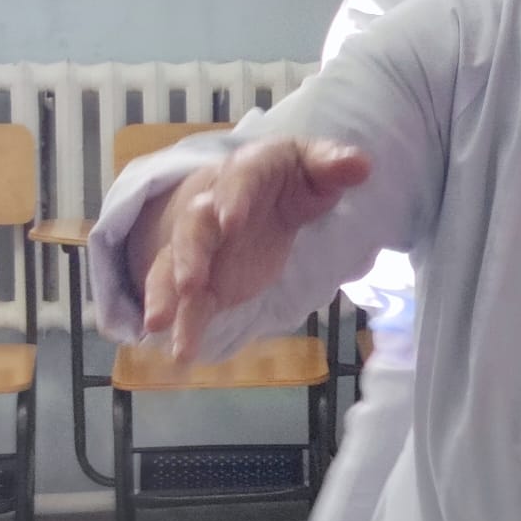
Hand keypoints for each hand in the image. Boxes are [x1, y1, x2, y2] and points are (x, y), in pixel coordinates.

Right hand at [132, 138, 369, 361]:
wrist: (263, 195)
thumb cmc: (289, 178)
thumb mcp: (315, 167)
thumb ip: (333, 166)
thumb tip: (361, 164)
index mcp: (244, 173)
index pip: (236, 182)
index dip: (232, 200)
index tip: (230, 222)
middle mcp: (211, 209)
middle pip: (193, 229)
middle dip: (189, 255)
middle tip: (189, 283)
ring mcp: (203, 249)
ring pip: (174, 268)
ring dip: (166, 296)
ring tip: (158, 326)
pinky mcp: (206, 282)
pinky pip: (190, 306)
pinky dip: (184, 329)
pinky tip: (181, 355)